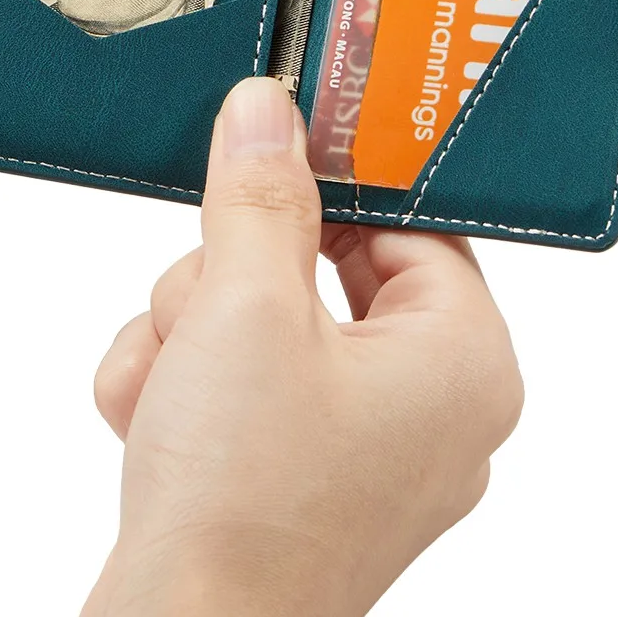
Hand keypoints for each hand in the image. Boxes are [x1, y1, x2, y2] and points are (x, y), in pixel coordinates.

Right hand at [81, 77, 522, 616]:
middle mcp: (427, 410)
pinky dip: (183, 385)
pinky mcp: (295, 481)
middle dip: (231, 275)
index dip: (336, 177)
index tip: (274, 140)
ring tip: (173, 379)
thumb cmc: (243, 504)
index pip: (412, 218)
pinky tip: (156, 420)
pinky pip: (239, 381)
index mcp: (461, 363)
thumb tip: (269, 112)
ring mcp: (360, 452)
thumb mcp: (245, 306)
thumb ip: (259, 196)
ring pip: (262, 318)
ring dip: (192, 329)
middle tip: (205, 297)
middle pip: (321, 265)